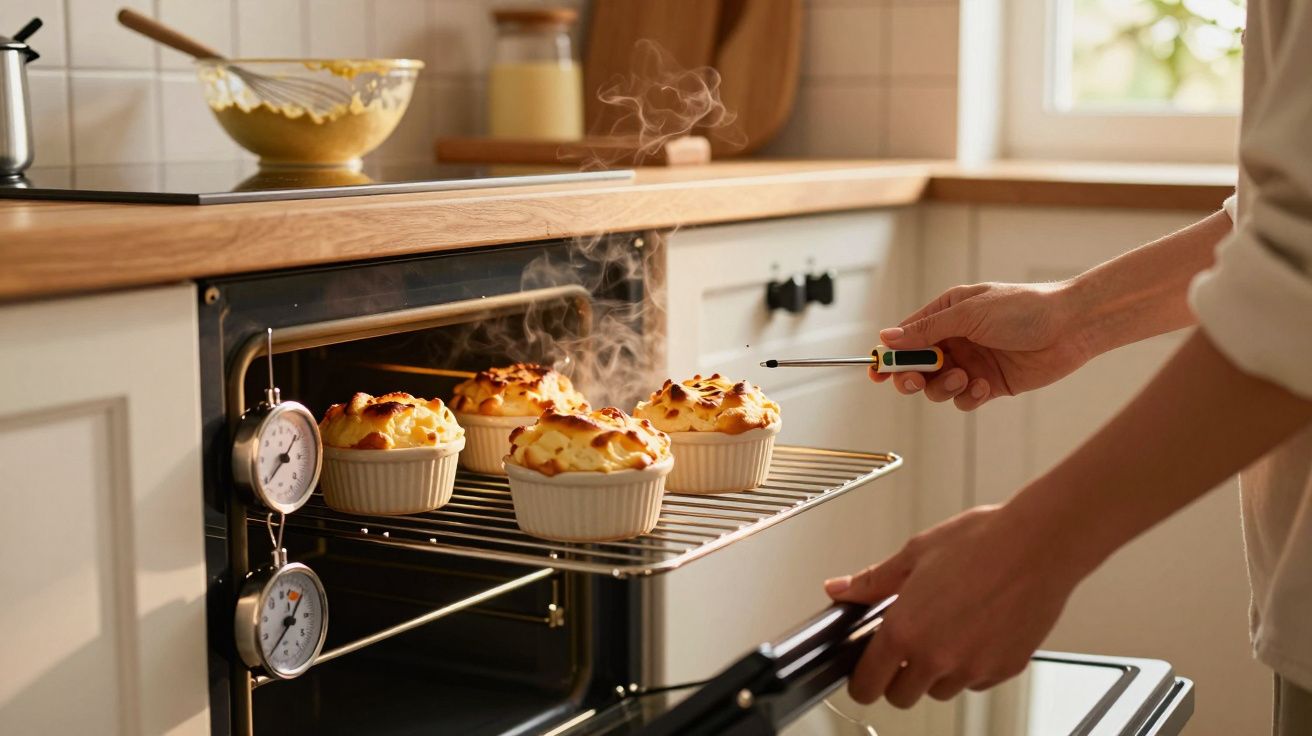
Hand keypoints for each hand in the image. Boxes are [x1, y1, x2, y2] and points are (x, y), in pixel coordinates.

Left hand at [823, 505, 1089, 707]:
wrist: (1040, 544)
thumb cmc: (982, 542)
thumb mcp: (914, 554)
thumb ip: (872, 581)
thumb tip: (840, 589)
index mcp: (905, 631)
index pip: (868, 684)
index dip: (861, 681)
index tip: (864, 673)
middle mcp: (938, 657)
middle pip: (902, 697)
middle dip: (898, 677)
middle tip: (905, 646)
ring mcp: (974, 668)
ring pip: (941, 691)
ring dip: (936, 672)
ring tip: (945, 629)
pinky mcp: (1005, 669)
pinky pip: (977, 681)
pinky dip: (971, 666)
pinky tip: (975, 630)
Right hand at [873, 282, 1091, 409]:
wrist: (1070, 326)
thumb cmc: (1023, 308)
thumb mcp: (969, 314)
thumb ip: (927, 330)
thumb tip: (887, 338)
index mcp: (947, 315)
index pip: (907, 338)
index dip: (889, 356)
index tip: (876, 372)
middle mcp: (956, 340)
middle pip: (917, 367)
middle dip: (912, 377)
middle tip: (916, 380)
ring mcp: (973, 363)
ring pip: (938, 387)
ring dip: (944, 386)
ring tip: (962, 377)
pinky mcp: (991, 385)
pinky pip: (965, 399)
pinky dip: (969, 397)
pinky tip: (985, 386)